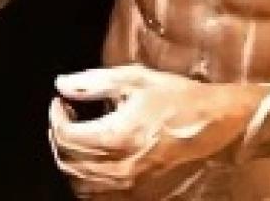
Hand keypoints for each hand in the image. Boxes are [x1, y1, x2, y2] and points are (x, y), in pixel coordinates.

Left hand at [47, 65, 260, 196]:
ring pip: (78, 181)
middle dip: (58, 136)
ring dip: (69, 158)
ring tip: (77, 136)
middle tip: (66, 115)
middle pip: (67, 160)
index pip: (66, 135)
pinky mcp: (136, 191)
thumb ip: (94, 82)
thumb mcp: (136, 80)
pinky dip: (84, 178)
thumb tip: (61, 84)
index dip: (56, 117)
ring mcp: (127, 184)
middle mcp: (118, 167)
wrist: (213, 125)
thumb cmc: (177, 98)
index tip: (60, 103)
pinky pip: (96, 194)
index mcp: (116, 136)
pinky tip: (91, 159)